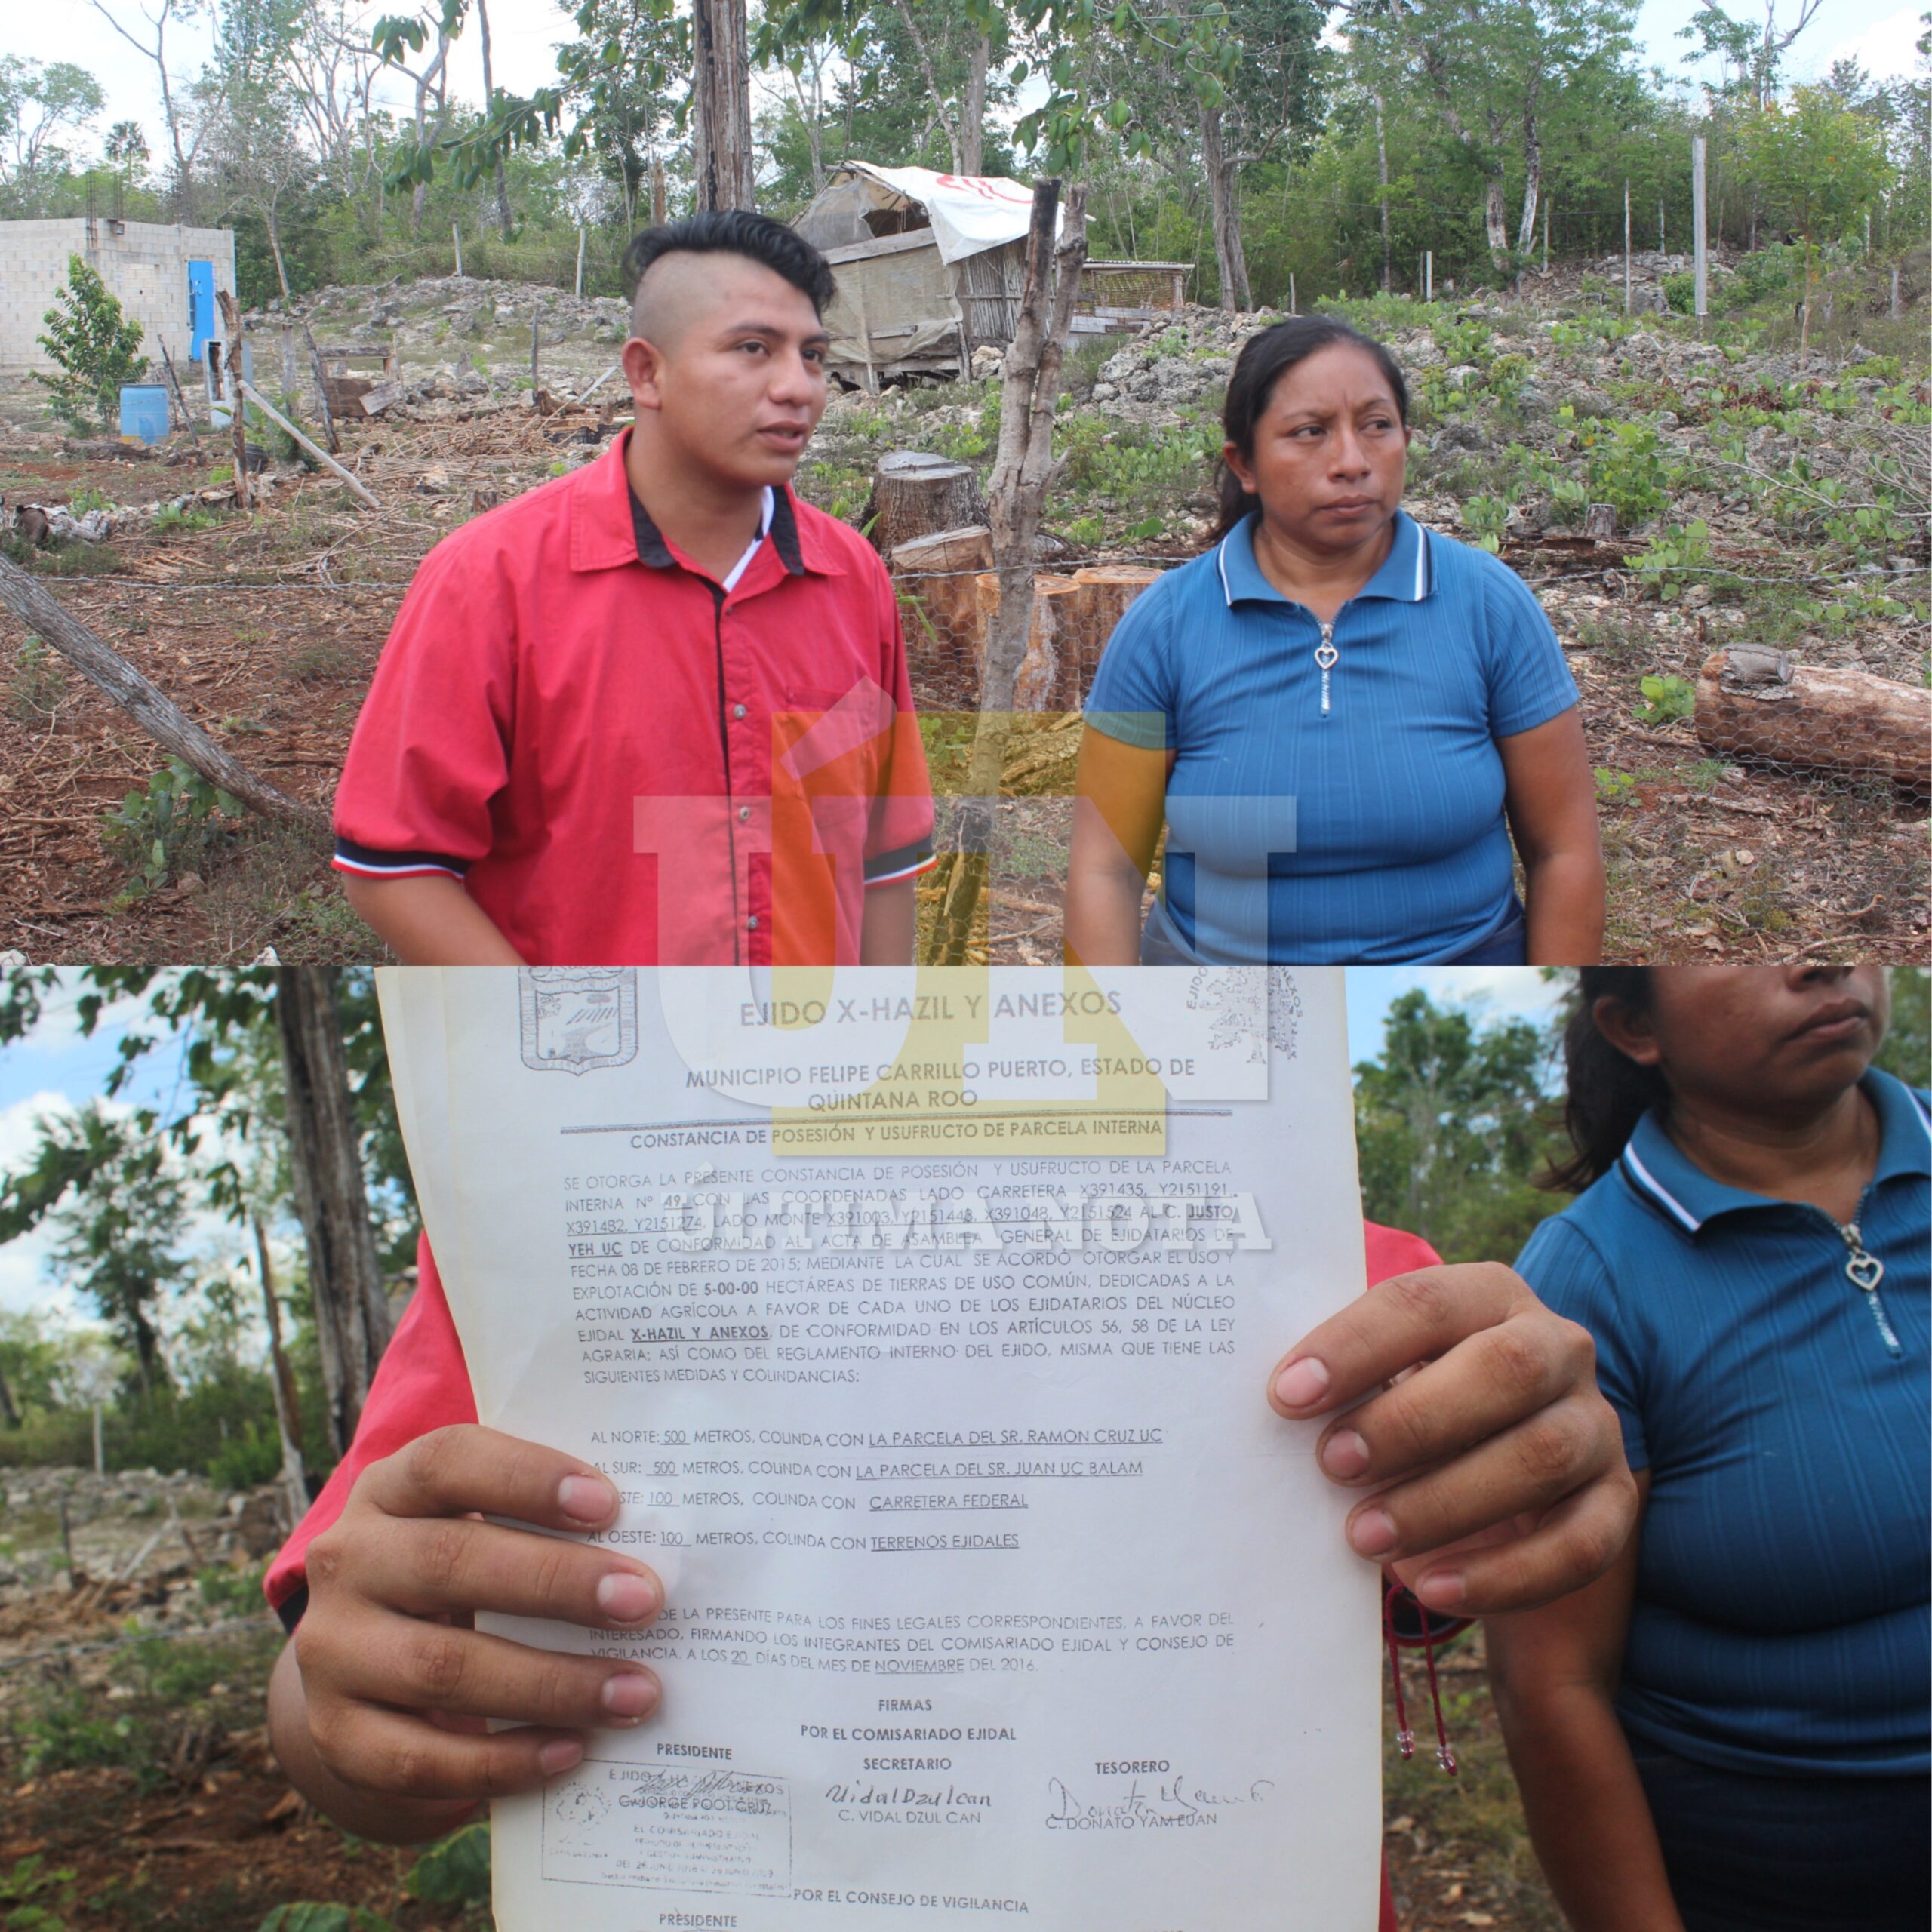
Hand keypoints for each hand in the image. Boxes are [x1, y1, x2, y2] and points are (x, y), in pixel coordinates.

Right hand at [287, 1425, 662, 1819]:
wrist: (365, 1663)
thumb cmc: (462, 1571)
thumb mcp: (481, 1527)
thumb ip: (544, 1524)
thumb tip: (657, 1547)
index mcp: (389, 1489)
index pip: (448, 1462)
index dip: (526, 1478)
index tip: (608, 1504)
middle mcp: (348, 1561)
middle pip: (450, 1562)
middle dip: (557, 1583)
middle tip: (645, 1601)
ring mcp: (331, 1651)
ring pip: (441, 1667)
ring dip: (550, 1683)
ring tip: (634, 1692)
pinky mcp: (335, 1734)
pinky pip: (419, 1758)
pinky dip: (503, 1760)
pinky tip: (571, 1750)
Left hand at [1268, 1263, 1636, 1615]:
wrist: (1496, 1452)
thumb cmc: (1414, 1398)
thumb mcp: (1386, 1374)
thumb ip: (1347, 1382)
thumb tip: (1282, 1409)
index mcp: (1490, 1295)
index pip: (1425, 1302)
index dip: (1356, 1346)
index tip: (1288, 1394)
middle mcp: (1558, 1347)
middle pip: (1504, 1370)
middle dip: (1410, 1421)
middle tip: (1332, 1464)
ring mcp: (1594, 1424)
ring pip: (1540, 1457)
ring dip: (1443, 1502)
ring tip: (1364, 1536)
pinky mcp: (1615, 1501)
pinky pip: (1578, 1546)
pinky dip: (1503, 1575)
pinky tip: (1431, 1588)